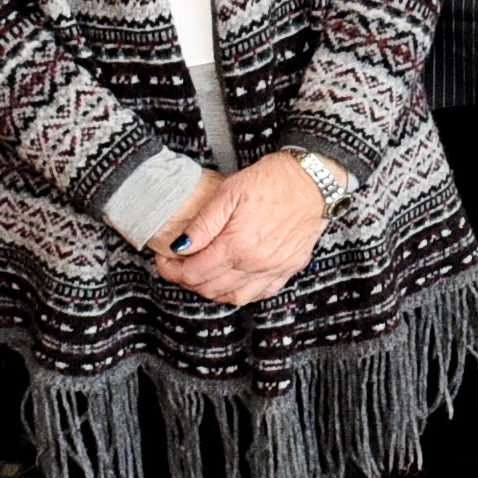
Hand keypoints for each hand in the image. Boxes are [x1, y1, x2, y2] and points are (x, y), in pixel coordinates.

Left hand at [153, 153, 330, 303]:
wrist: (313, 179)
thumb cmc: (273, 180)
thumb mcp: (229, 192)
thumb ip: (202, 223)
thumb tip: (180, 247)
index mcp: (237, 244)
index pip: (193, 273)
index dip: (171, 270)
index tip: (164, 261)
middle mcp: (256, 263)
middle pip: (210, 289)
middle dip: (187, 281)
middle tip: (179, 266)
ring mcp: (274, 269)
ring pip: (234, 297)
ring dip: (212, 291)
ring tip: (202, 274)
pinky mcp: (289, 268)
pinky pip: (260, 294)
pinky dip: (241, 293)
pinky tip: (233, 281)